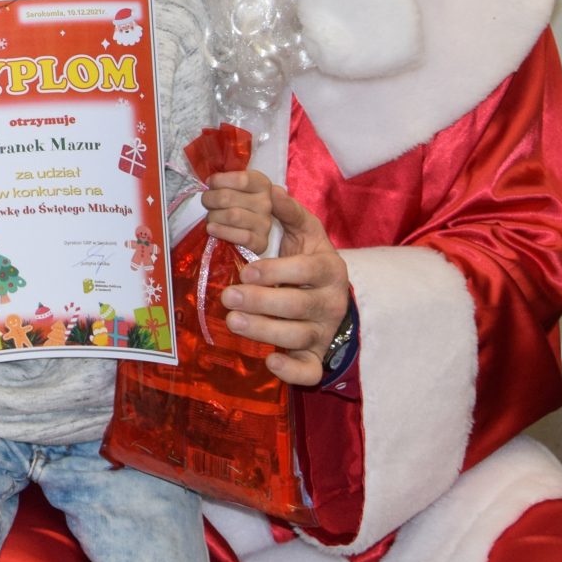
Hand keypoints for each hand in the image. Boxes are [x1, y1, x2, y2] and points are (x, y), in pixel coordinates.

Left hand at [200, 168, 278, 256]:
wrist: (244, 233)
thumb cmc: (234, 204)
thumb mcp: (233, 187)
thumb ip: (224, 180)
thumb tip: (210, 181)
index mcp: (261, 184)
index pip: (241, 179)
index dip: (219, 181)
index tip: (209, 183)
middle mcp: (266, 203)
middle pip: (228, 197)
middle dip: (210, 199)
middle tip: (206, 202)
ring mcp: (265, 224)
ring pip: (232, 216)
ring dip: (213, 216)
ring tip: (210, 217)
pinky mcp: (261, 243)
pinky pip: (240, 236)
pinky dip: (221, 231)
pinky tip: (212, 229)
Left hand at [220, 184, 350, 385]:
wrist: (333, 298)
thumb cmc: (310, 261)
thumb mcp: (306, 233)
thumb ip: (288, 212)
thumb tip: (270, 190)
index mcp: (328, 269)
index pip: (306, 271)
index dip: (277, 271)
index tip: (246, 270)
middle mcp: (330, 302)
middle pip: (298, 306)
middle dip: (261, 302)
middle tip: (228, 297)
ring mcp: (324, 332)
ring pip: (299, 337)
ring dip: (265, 331)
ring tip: (233, 321)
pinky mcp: (317, 356)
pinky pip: (310, 370)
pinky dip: (292, 371)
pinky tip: (270, 361)